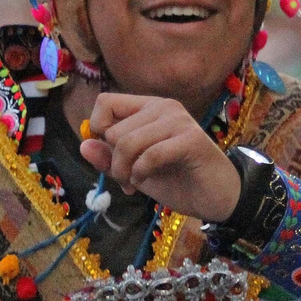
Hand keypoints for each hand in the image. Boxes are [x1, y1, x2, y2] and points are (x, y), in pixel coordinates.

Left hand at [79, 93, 240, 222]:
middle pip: (113, 130)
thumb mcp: (133, 171)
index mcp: (149, 107)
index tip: (108, 154)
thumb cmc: (176, 180)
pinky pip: (150, 155)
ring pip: (127, 142)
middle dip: (113, 162)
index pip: (105, 102)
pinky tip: (146, 181)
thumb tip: (83, 145)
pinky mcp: (191, 139)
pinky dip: (141, 173)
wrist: (216, 198)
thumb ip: (109, 158)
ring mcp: (178, 120)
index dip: (98, 129)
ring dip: (124, 171)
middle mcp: (163, 107)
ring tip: (134, 183)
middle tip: (125, 179)